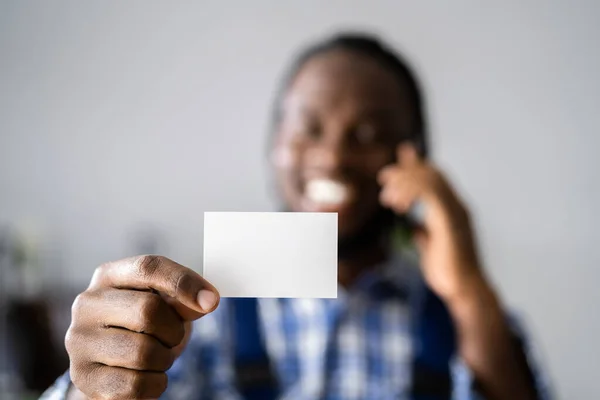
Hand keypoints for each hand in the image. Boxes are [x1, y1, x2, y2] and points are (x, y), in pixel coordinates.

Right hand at [65, 255, 219, 398]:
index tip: (212, 301)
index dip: (184, 282)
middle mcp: (87, 303)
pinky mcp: (82, 377)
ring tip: (156, 357)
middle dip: (173, 330)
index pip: (149, 268)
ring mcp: (79, 340)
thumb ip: (184, 299)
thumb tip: (206, 301)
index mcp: (109, 276)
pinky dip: (155, 384)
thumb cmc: (142, 328)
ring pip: (143, 352)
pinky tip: (147, 378)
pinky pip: (135, 385)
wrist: (110, 366)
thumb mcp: (166, 306)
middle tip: (172, 337)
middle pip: (148, 310)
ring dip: (164, 359)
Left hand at [378, 144, 483, 301]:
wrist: (463, 290)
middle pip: (432, 173)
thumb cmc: (448, 273)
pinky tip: (399, 206)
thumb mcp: (431, 248)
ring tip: (388, 199)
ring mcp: (457, 212)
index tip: (387, 174)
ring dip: (405, 182)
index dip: (412, 168)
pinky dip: (412, 193)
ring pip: (432, 179)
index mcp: (452, 210)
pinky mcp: (451, 220)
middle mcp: (457, 206)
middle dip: (405, 171)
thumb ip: (424, 233)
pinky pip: (432, 193)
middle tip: (383, 179)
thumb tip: (414, 228)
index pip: (434, 178)